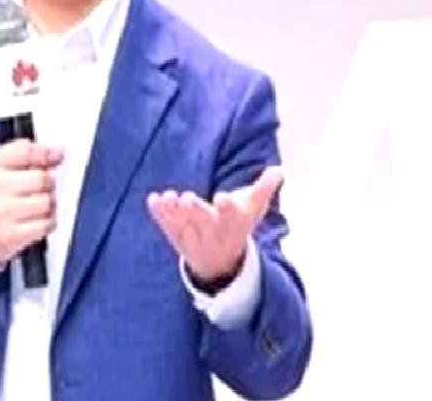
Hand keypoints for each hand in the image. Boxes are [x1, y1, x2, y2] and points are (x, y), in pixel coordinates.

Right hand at [0, 140, 62, 265]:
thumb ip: (26, 153)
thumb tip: (58, 152)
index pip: (26, 151)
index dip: (47, 153)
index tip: (58, 155)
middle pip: (42, 178)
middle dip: (49, 183)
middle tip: (43, 187)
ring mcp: (2, 212)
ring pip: (47, 202)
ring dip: (49, 204)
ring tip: (37, 205)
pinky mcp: (10, 235)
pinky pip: (45, 224)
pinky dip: (47, 222)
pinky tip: (35, 220)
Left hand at [146, 166, 283, 286]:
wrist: (222, 262)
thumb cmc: (239, 225)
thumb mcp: (254, 208)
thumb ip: (264, 188)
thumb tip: (279, 169)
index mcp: (234, 223)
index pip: (233, 215)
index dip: (228, 207)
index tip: (223, 197)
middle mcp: (214, 232)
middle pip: (204, 222)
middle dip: (196, 211)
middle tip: (188, 198)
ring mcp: (194, 237)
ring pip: (183, 225)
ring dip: (175, 212)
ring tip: (169, 197)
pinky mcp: (177, 237)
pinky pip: (167, 226)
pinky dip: (159, 215)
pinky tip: (152, 200)